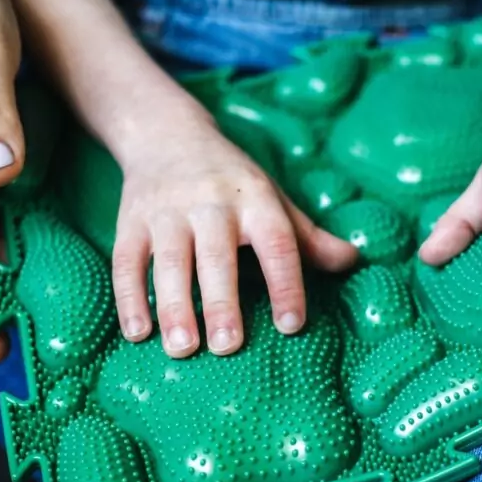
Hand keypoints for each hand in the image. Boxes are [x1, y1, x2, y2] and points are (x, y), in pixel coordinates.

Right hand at [112, 114, 357, 358]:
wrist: (165, 133)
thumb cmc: (232, 181)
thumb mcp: (274, 200)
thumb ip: (309, 238)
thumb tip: (354, 262)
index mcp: (256, 200)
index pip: (277, 243)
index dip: (286, 284)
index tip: (291, 325)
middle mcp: (211, 204)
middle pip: (217, 257)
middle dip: (222, 302)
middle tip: (228, 346)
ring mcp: (167, 212)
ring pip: (170, 262)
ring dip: (174, 307)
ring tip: (183, 349)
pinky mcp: (131, 220)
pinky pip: (128, 261)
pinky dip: (129, 298)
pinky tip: (137, 333)